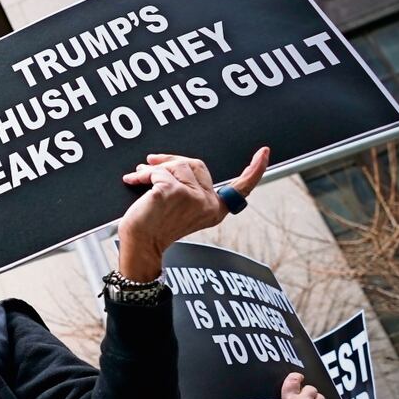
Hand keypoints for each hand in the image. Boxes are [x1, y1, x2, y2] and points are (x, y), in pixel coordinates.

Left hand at [118, 147, 269, 280]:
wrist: (138, 246)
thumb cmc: (153, 228)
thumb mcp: (179, 206)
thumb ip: (186, 186)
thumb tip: (167, 160)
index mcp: (214, 210)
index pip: (241, 189)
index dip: (255, 170)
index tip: (265, 152)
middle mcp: (208, 204)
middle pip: (195, 164)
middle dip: (171, 161)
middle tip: (150, 163)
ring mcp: (192, 197)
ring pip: (175, 165)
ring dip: (152, 169)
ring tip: (139, 177)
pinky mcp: (173, 192)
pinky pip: (157, 171)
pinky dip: (143, 174)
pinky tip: (133, 180)